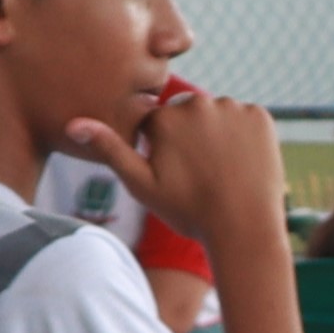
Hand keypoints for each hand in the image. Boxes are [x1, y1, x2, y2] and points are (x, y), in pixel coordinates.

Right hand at [60, 81, 287, 261]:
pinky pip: (246, 119)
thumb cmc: (188, 212)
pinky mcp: (261, 116)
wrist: (244, 229)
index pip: (158, 125)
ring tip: (222, 171)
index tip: (177, 176)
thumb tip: (72, 125)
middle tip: (200, 175)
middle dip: (190, 137)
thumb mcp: (141, 185)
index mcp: (165, 118)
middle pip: (188, 114)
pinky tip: (242, 163)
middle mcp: (197, 103)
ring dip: (217, 134)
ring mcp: (232, 107)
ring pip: (217, 116)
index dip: (164, 152)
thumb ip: (110, 150)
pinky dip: (244, 136)